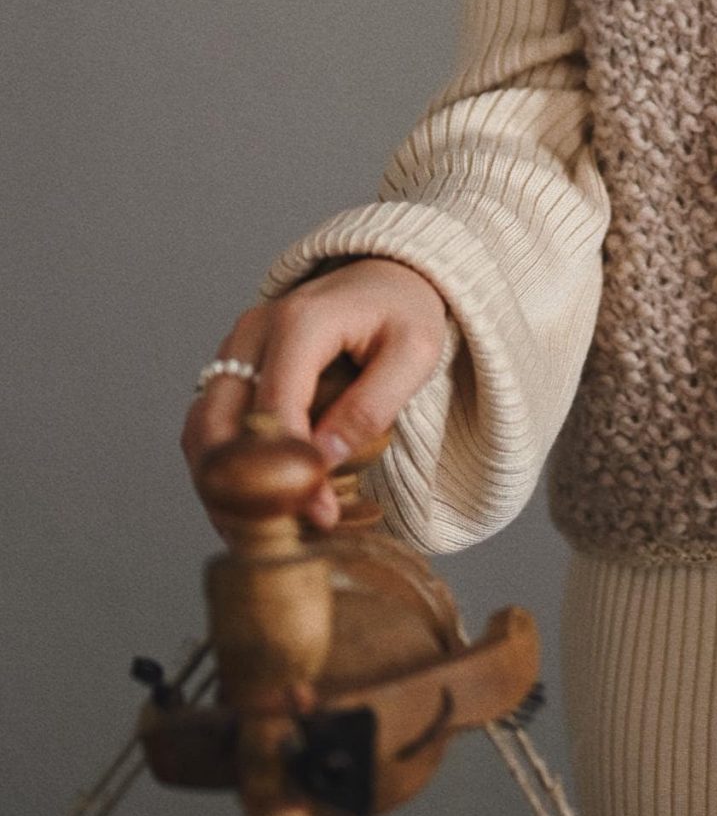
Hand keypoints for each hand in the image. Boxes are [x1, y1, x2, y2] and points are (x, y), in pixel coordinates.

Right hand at [183, 257, 451, 536]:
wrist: (384, 278)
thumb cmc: (403, 313)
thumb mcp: (415, 354)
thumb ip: (371, 405)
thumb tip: (325, 459)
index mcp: (300, 322)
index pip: (276, 408)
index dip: (290, 470)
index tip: (319, 515)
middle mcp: (253, 332)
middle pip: (219, 423)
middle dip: (242, 487)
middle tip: (276, 537)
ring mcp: (235, 350)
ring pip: (202, 430)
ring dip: (221, 487)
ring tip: (260, 534)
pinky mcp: (230, 369)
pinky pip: (208, 427)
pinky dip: (220, 471)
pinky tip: (250, 508)